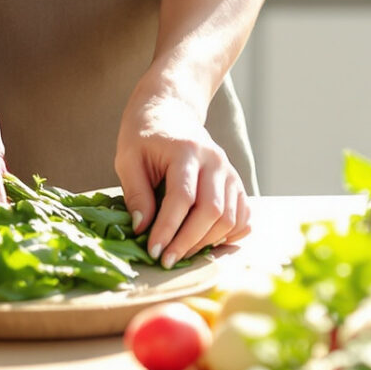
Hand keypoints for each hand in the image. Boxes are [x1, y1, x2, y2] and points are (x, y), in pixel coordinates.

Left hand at [116, 82, 249, 266]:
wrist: (171, 109)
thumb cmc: (145, 134)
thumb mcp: (128, 157)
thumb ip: (136, 192)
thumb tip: (143, 229)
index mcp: (186, 150)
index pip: (183, 197)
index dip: (168, 228)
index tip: (153, 251)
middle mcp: (215, 161)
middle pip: (212, 211)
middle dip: (188, 242)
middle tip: (166, 260)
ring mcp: (230, 172)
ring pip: (230, 218)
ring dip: (205, 243)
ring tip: (180, 252)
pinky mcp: (237, 183)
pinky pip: (243, 217)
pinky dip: (228, 235)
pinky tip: (204, 242)